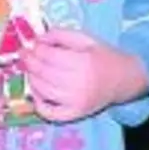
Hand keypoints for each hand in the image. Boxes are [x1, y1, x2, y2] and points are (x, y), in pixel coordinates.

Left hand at [22, 28, 148, 122]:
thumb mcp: (85, 38)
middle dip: (29, 61)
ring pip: (42, 91)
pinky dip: (38, 104)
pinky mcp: (75, 114)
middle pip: (43, 72)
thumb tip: (37, 39)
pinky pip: (50, 113)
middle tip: (25, 55)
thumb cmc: (102, 56)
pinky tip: (36, 92)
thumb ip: (60, 35)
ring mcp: (76, 102)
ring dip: (31, 78)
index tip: (32, 44)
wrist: (123, 79)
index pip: (49, 56)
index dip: (36, 49)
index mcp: (83, 63)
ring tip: (30, 69)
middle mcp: (79, 84)